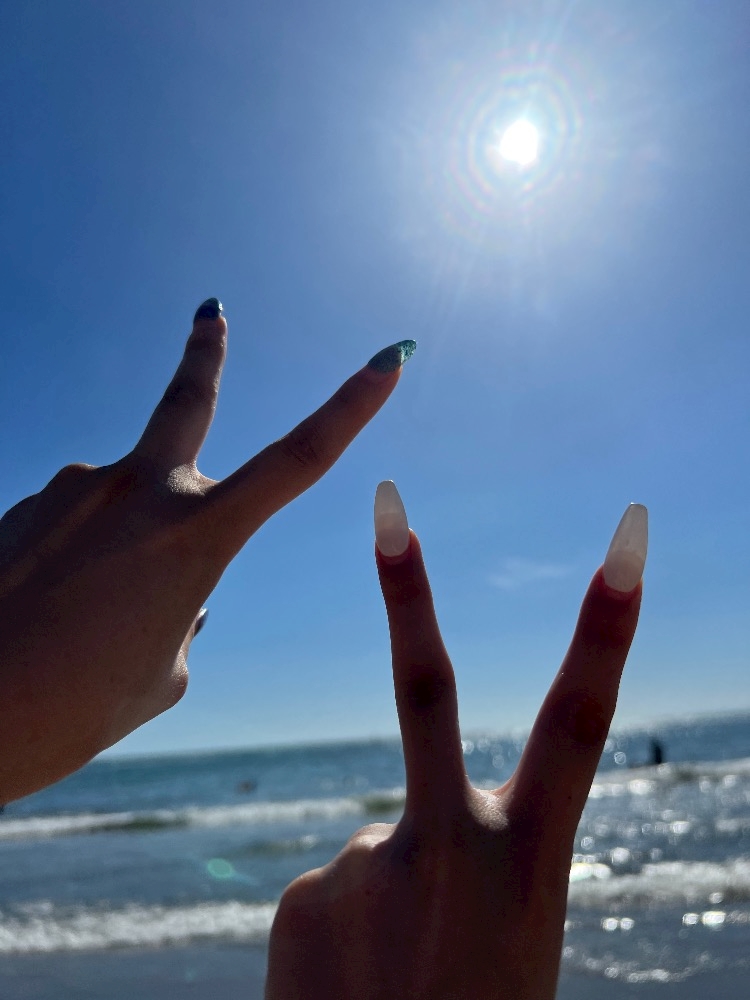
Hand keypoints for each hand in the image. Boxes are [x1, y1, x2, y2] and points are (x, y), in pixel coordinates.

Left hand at [0, 300, 415, 800]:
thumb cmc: (76, 710)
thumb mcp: (164, 671)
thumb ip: (182, 608)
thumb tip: (169, 580)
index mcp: (194, 537)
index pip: (299, 459)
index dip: (352, 406)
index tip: (387, 358)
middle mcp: (137, 493)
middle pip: (186, 400)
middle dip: (205, 352)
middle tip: (212, 310)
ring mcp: (72, 490)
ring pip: (121, 505)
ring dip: (119, 548)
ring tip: (81, 622)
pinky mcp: (23, 505)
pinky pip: (73, 527)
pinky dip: (76, 564)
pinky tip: (47, 611)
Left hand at [266, 483, 647, 999]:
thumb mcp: (511, 938)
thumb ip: (472, 859)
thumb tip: (392, 817)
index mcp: (533, 862)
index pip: (580, 720)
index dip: (608, 623)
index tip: (627, 537)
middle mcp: (451, 849)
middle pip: (428, 689)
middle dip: (409, 589)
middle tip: (388, 504)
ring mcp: (368, 866)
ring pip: (377, 841)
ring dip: (386, 900)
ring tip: (392, 981)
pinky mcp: (302, 894)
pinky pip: (331, 886)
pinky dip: (344, 927)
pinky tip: (351, 988)